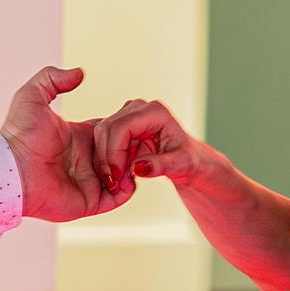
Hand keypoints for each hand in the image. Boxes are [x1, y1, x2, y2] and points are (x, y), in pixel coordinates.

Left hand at [1, 66, 131, 222]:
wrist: (11, 169)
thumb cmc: (19, 135)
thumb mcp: (32, 96)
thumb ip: (53, 78)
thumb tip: (79, 73)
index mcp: (80, 137)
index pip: (113, 132)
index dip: (126, 127)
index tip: (137, 121)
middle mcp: (86, 160)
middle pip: (122, 153)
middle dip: (134, 147)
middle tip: (143, 141)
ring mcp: (89, 182)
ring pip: (123, 174)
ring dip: (134, 166)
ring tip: (139, 157)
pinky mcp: (90, 202)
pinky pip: (118, 198)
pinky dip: (129, 188)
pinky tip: (130, 174)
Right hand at [92, 99, 212, 199]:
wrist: (187, 159)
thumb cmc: (188, 160)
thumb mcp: (180, 165)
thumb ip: (160, 166)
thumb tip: (138, 167)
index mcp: (155, 112)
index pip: (122, 127)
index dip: (114, 152)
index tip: (116, 177)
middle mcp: (139, 108)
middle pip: (107, 128)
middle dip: (106, 158)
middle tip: (113, 182)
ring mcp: (128, 114)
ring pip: (101, 134)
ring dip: (104, 160)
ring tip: (118, 180)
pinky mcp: (121, 125)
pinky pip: (103, 141)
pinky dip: (106, 159)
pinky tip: (118, 175)